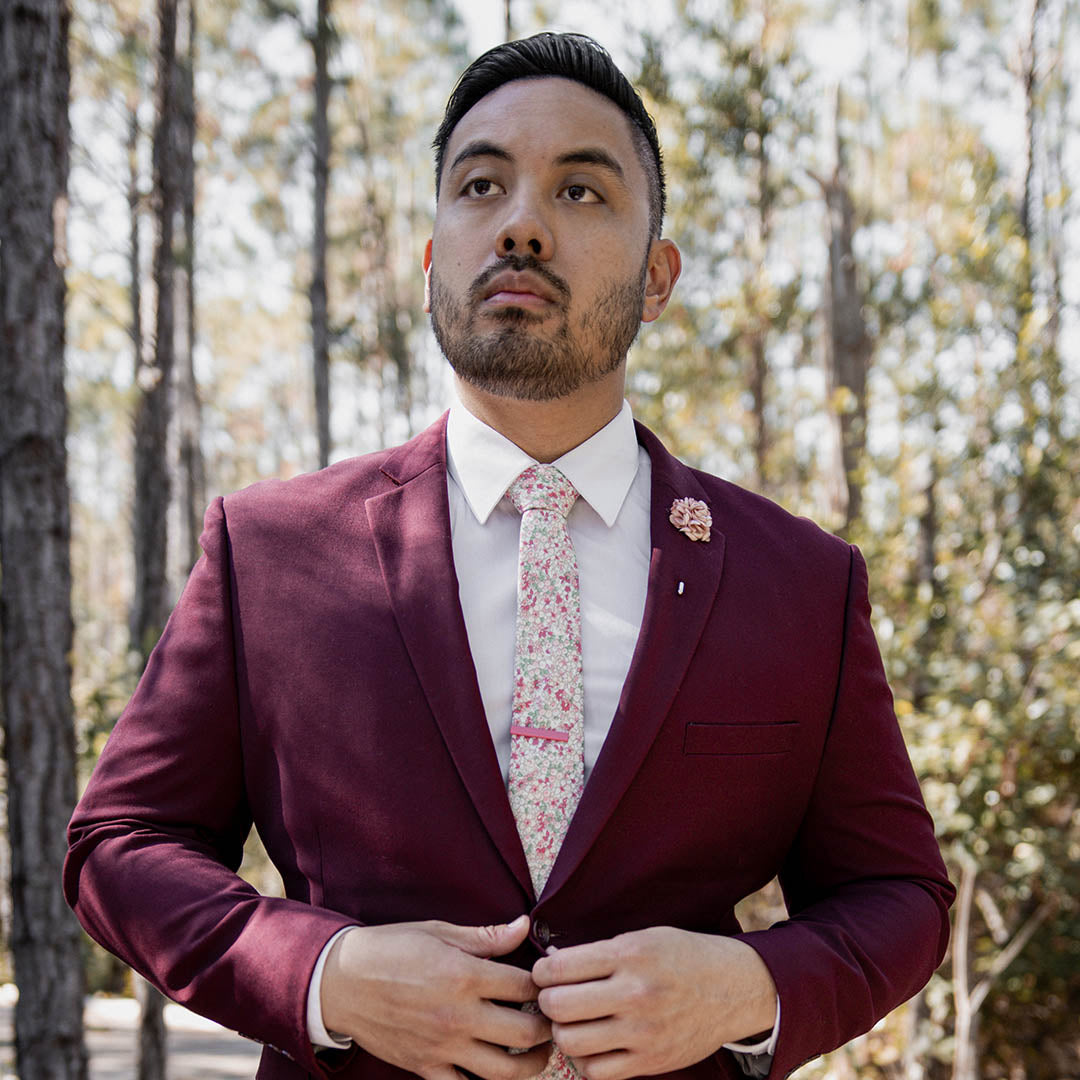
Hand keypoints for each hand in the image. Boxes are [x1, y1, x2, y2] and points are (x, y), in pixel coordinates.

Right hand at [321, 914, 551, 1079]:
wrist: (341, 981)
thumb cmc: (392, 948)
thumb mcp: (440, 931)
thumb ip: (487, 937)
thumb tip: (524, 927)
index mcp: (465, 975)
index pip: (525, 986)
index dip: (544, 984)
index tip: (548, 982)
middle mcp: (459, 1015)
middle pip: (525, 1033)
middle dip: (548, 1027)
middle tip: (553, 1019)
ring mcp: (443, 1046)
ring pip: (504, 1071)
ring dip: (531, 1064)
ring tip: (537, 1052)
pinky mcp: (426, 1068)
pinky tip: (496, 1069)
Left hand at [532, 927, 776, 1079]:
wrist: (733, 988)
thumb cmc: (682, 957)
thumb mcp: (642, 938)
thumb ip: (598, 953)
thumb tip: (551, 964)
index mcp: (629, 954)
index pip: (559, 968)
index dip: (541, 972)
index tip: (545, 974)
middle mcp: (634, 993)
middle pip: (558, 1006)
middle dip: (547, 1002)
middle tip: (554, 998)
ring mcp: (642, 1032)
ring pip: (570, 1042)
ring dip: (562, 1032)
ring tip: (572, 1023)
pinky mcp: (650, 1062)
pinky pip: (596, 1072)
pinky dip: (584, 1061)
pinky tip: (591, 1045)